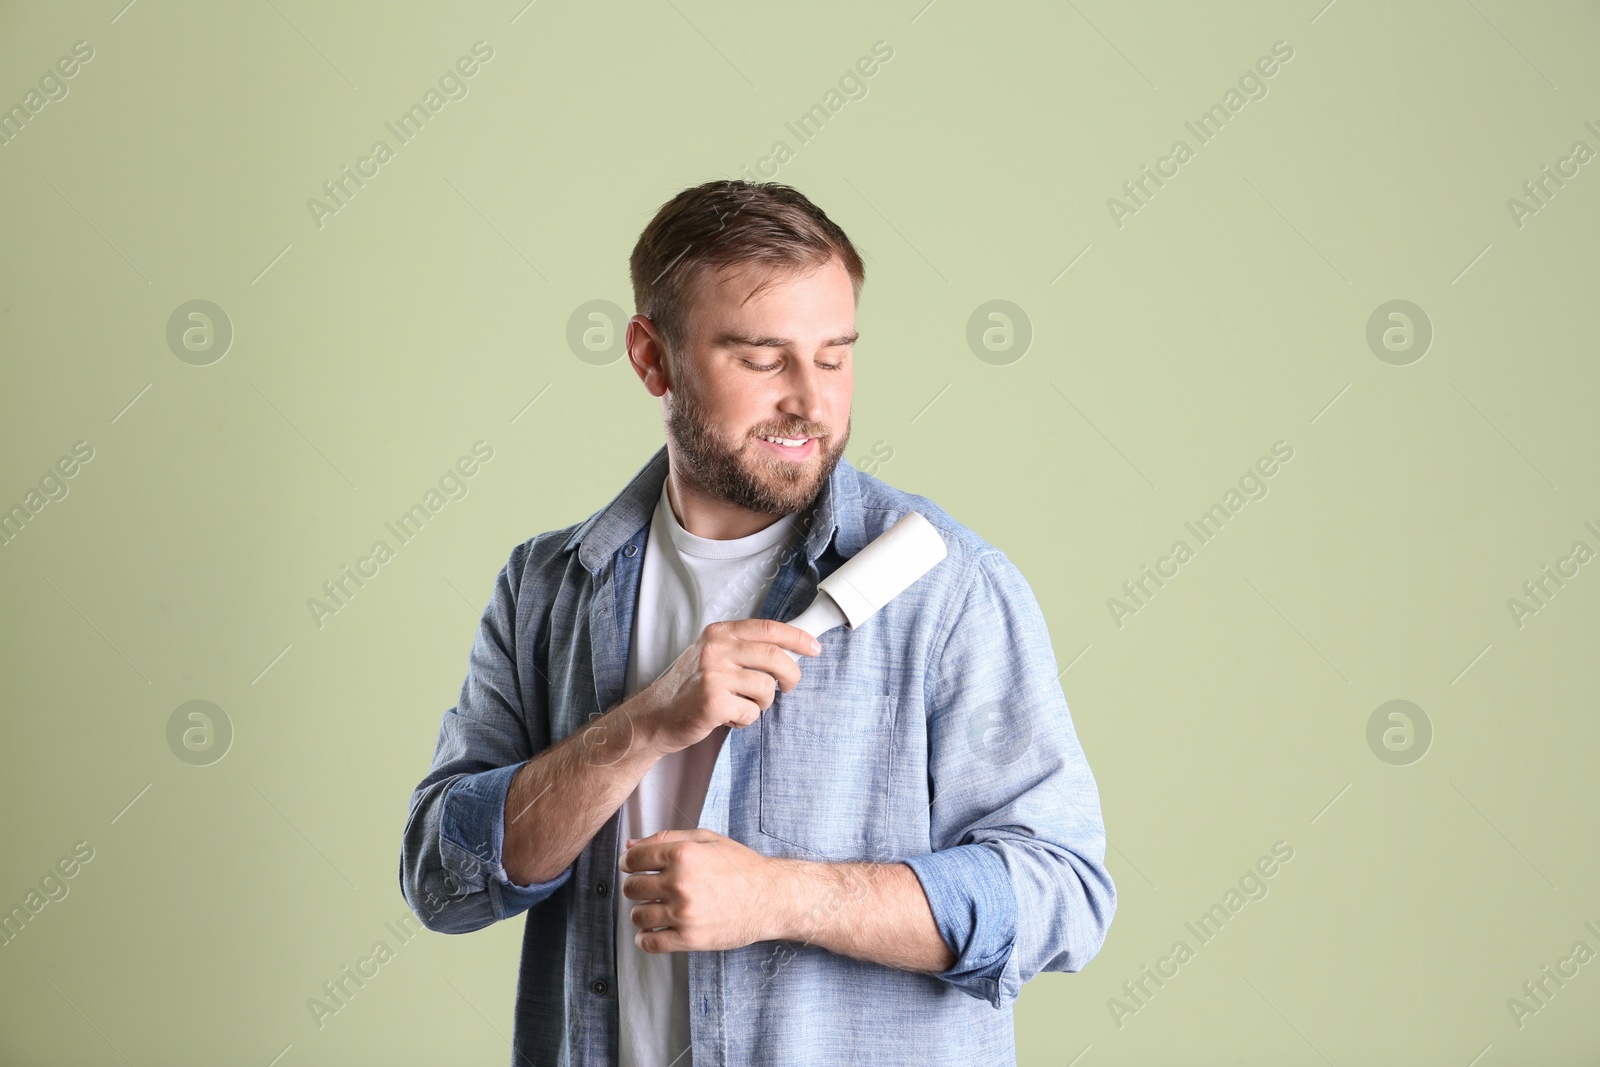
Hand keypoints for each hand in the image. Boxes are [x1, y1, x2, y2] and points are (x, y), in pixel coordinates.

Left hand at [619, 828, 787, 952]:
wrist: (770, 898)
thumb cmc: (740, 866)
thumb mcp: (707, 839)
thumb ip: (667, 838)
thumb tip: (630, 847)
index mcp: (682, 854)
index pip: (634, 859)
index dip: (629, 862)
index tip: (634, 867)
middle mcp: (679, 883)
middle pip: (632, 888)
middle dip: (637, 887)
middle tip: (650, 888)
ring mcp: (683, 913)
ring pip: (637, 916)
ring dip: (642, 912)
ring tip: (656, 909)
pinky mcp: (689, 939)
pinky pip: (650, 943)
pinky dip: (644, 939)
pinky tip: (652, 932)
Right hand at [635, 619, 819, 755]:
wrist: (654, 717)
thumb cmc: (688, 689)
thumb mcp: (711, 656)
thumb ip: (743, 648)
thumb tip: (788, 650)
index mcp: (719, 633)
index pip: (768, 628)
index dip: (797, 638)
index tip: (813, 648)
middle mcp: (716, 649)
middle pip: (775, 657)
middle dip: (791, 676)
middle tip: (788, 687)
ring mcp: (713, 674)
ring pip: (766, 688)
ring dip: (761, 703)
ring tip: (740, 705)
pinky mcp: (713, 702)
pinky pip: (751, 713)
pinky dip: (744, 720)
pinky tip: (726, 717)